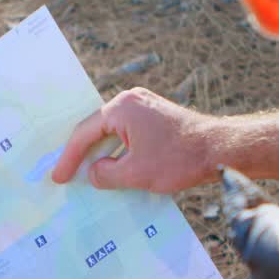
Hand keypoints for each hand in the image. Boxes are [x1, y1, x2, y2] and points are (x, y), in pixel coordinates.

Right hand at [51, 88, 217, 192]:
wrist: (220, 149)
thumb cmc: (179, 159)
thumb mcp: (135, 174)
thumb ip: (107, 175)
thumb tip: (94, 173)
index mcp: (121, 108)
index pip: (84, 132)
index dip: (69, 158)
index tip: (58, 178)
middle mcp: (131, 101)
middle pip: (97, 128)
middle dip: (82, 154)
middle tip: (67, 175)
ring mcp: (145, 107)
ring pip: (113, 132)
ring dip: (102, 153)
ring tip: (88, 174)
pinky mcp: (157, 117)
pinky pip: (128, 133)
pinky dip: (119, 150)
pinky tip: (115, 168)